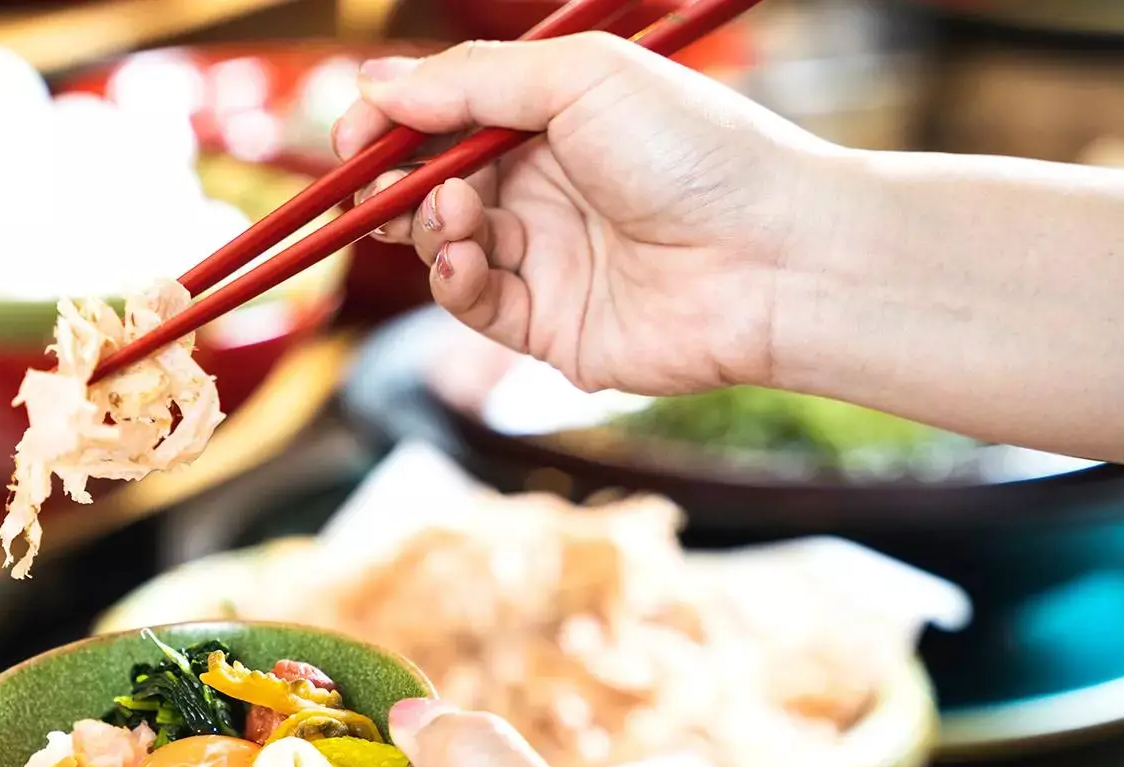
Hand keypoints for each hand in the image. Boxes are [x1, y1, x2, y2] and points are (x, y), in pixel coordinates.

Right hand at [338, 36, 833, 397]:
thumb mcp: (578, 80)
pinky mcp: (550, 329)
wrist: (771, 256)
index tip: (352, 135)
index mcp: (554, 122)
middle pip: (433, 186)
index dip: (392, 126)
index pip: (447, 120)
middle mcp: (545, 190)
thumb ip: (471, 83)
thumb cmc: (695, 149)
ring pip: (445, 247)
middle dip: (393, 185)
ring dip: (430, 229)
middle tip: (374, 187)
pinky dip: (454, 281)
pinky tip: (465, 260)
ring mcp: (546, 260)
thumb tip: (376, 84)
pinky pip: (474, 305)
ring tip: (455, 218)